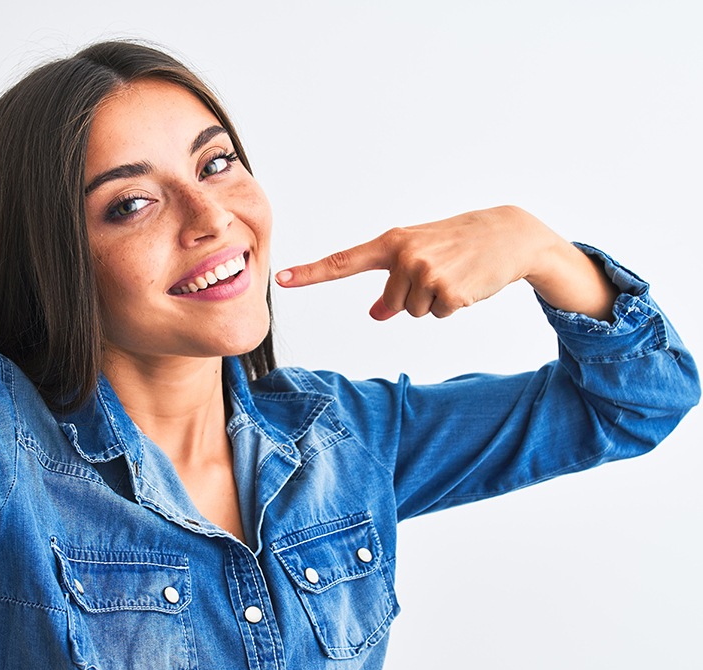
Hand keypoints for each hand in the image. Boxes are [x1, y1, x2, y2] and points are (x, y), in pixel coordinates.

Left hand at [275, 205, 616, 321]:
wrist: (508, 234)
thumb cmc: (458, 244)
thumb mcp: (421, 256)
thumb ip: (394, 281)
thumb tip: (376, 313)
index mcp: (391, 242)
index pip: (343, 262)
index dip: (312, 274)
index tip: (282, 280)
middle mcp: (404, 255)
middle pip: (392, 304)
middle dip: (414, 297)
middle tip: (440, 272)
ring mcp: (426, 273)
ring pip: (414, 312)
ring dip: (435, 301)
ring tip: (454, 275)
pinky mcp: (449, 291)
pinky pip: (439, 315)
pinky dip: (454, 306)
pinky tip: (467, 283)